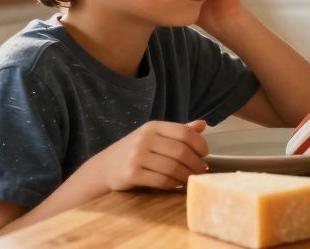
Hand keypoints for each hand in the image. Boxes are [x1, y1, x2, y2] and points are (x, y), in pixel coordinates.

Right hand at [86, 120, 208, 190]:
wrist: (105, 167)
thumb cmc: (136, 151)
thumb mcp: (155, 136)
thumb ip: (178, 131)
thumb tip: (203, 124)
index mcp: (153, 126)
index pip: (184, 132)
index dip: (200, 144)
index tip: (205, 154)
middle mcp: (144, 139)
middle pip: (181, 151)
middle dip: (196, 163)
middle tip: (202, 170)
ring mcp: (136, 156)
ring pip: (172, 167)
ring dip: (186, 175)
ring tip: (191, 179)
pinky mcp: (131, 174)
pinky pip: (161, 180)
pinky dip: (173, 184)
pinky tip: (177, 184)